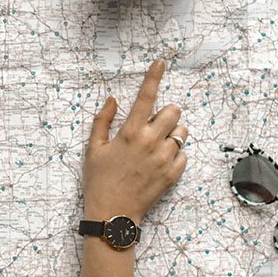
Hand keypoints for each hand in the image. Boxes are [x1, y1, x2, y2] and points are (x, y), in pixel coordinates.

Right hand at [82, 60, 187, 223]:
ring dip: (172, 133)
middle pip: (173, 112)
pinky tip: (159, 162)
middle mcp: (150, 142)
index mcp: (129, 133)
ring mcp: (164, 159)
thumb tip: (113, 99)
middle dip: (166, 113)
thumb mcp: (93, 149)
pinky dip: (174, 154)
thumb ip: (102, 121)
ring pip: (182, 133)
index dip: (154, 76)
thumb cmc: (99, 180)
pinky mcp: (172, 175)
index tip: (161, 62)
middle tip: (153, 124)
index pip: (146, 97)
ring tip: (157, 145)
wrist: (112, 214)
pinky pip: (183, 155)